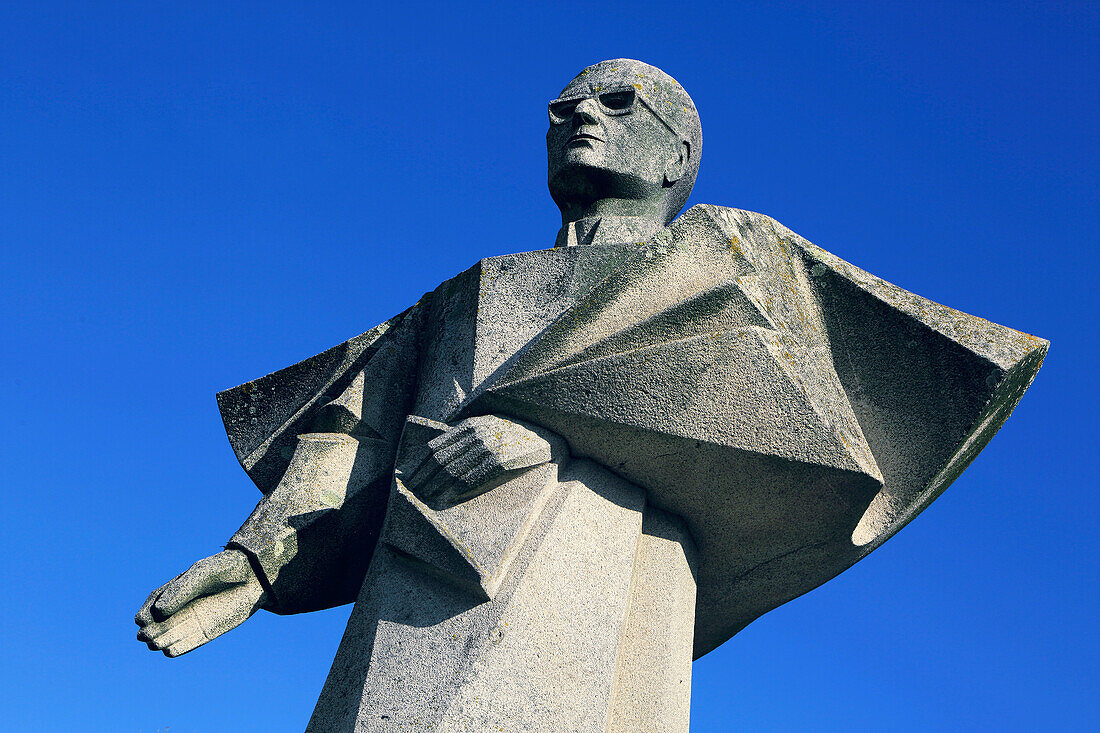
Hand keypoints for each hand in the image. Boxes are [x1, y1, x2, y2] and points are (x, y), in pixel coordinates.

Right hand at [135, 548, 265, 656]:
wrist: (252, 576)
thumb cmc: (225, 569)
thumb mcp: (201, 575)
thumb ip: (181, 591)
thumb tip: (158, 612)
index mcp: (174, 592)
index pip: (150, 608)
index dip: (144, 616)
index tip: (144, 620)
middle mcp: (180, 609)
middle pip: (154, 627)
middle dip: (149, 632)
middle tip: (150, 634)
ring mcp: (193, 621)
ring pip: (167, 638)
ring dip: (161, 642)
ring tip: (159, 642)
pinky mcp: (206, 633)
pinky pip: (186, 645)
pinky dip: (177, 649)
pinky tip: (171, 649)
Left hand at [404, 415, 554, 503]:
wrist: (543, 436)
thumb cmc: (510, 434)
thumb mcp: (485, 426)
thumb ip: (463, 436)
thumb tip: (435, 453)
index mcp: (469, 425)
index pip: (435, 447)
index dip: (421, 465)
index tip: (412, 478)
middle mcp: (476, 434)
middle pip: (441, 460)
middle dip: (426, 478)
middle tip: (415, 492)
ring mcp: (488, 448)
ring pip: (454, 470)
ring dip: (438, 486)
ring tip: (429, 497)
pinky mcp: (500, 461)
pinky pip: (474, 477)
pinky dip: (458, 488)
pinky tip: (450, 496)